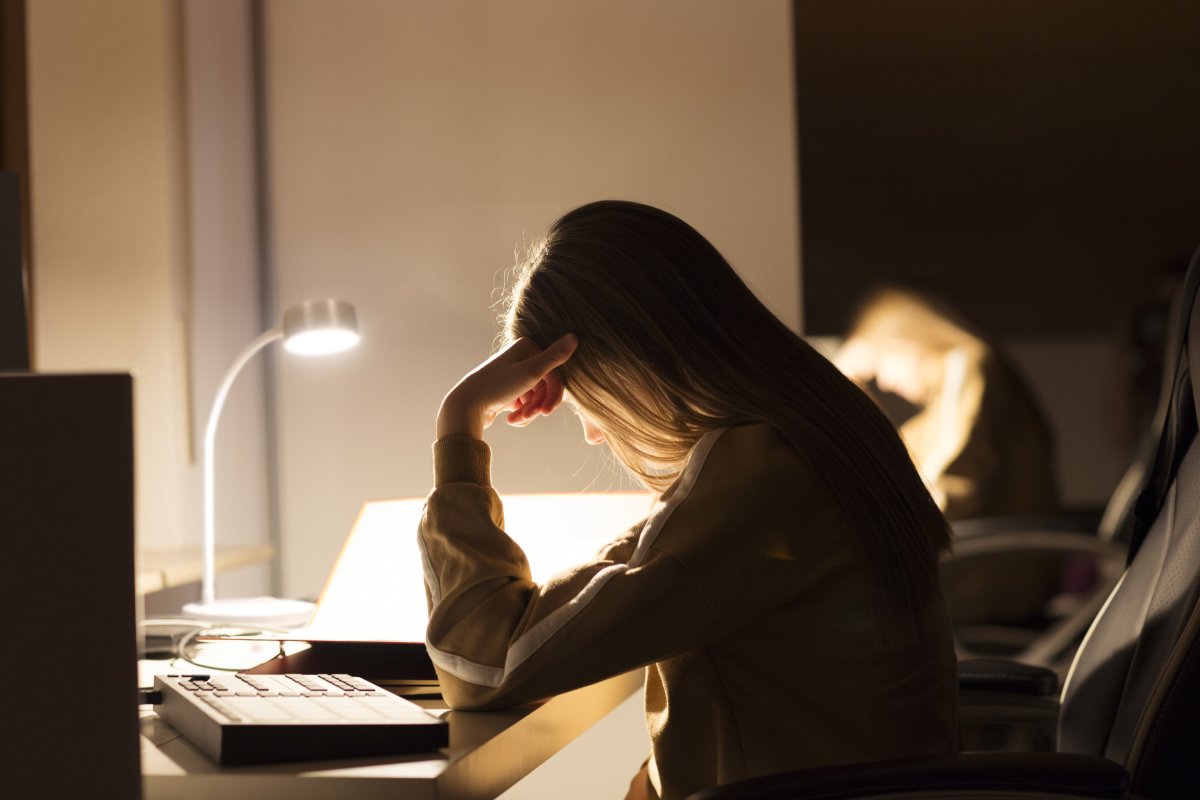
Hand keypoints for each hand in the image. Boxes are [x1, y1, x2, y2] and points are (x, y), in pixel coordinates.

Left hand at [436, 334, 578, 439]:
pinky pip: (523, 402)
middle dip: (538, 404)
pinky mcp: (506, 389)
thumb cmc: (497, 386)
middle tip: (528, 417)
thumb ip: (555, 356)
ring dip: (529, 411)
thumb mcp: (531, 372)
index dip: (553, 394)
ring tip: (516, 420)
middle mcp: (520, 357)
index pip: (554, 373)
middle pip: (544, 386)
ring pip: (534, 396)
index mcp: (528, 347)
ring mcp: (513, 373)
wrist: (466, 406)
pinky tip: (511, 420)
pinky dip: (520, 413)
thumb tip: (575, 336)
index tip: (547, 411)